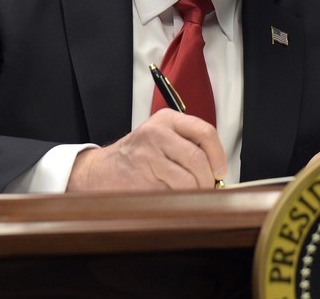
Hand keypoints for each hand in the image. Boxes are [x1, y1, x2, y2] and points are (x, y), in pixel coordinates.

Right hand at [66, 109, 227, 191]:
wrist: (99, 172)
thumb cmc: (136, 157)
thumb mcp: (162, 137)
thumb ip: (188, 144)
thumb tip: (219, 169)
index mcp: (166, 119)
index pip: (205, 133)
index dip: (218, 155)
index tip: (220, 171)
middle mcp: (156, 133)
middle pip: (198, 159)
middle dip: (207, 180)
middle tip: (206, 189)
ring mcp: (147, 155)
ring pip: (187, 180)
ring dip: (194, 193)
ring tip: (188, 195)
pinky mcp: (141, 179)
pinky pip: (172, 195)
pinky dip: (177, 201)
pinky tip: (169, 197)